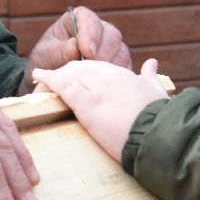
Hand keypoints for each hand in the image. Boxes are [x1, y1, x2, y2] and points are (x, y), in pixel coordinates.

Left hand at [21, 6, 129, 91]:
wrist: (51, 82)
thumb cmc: (45, 63)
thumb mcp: (46, 55)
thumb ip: (60, 51)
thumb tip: (74, 46)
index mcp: (78, 20)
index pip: (89, 19)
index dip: (90, 33)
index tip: (86, 50)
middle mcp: (98, 30)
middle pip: (111, 35)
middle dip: (103, 53)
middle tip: (92, 68)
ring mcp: (110, 47)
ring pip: (121, 51)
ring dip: (110, 66)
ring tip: (96, 79)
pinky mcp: (118, 63)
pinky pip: (125, 67)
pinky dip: (117, 76)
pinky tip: (106, 85)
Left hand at [30, 58, 167, 161]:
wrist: (159, 137)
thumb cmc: (160, 119)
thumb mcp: (156, 93)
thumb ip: (150, 77)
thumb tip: (151, 63)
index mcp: (123, 74)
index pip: (94, 66)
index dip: (79, 70)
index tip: (71, 75)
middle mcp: (108, 77)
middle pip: (78, 68)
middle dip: (63, 72)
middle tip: (50, 80)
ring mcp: (97, 89)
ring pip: (69, 74)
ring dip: (53, 76)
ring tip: (40, 81)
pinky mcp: (87, 104)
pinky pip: (63, 86)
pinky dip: (48, 80)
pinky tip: (38, 78)